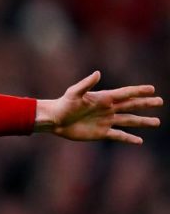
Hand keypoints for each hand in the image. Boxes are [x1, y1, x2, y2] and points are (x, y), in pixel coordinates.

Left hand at [35, 72, 161, 142]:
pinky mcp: (101, 133)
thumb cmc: (63, 104)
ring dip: (142, 122)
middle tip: (160, 101)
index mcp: (103, 98)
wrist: (55, 120)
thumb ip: (86, 84)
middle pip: (131, 106)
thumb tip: (98, 73)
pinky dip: (129, 138)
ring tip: (157, 122)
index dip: (138, 91)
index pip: (125, 94)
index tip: (152, 89)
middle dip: (145, 104)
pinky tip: (139, 141)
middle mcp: (107, 109)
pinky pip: (118, 135)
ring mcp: (106, 121)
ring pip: (128, 121)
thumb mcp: (74, 92)